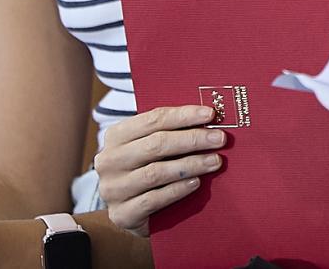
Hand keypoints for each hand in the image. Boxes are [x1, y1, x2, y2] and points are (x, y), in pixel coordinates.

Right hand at [94, 104, 225, 236]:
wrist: (129, 212)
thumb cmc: (147, 169)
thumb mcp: (150, 147)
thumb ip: (171, 132)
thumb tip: (209, 118)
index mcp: (116, 136)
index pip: (153, 119)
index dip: (184, 115)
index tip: (210, 114)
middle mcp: (109, 161)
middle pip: (156, 144)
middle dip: (192, 139)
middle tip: (219, 139)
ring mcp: (113, 189)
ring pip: (156, 172)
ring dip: (190, 165)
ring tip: (214, 161)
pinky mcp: (122, 214)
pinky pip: (153, 199)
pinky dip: (177, 189)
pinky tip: (196, 183)